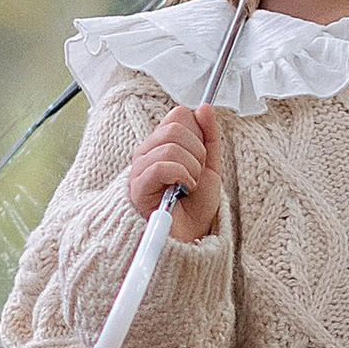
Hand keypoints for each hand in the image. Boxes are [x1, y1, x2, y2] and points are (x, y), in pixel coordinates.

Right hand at [125, 102, 221, 240]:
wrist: (188, 239)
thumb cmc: (193, 207)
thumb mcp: (210, 167)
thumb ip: (209, 137)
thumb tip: (204, 108)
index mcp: (162, 145)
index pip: (179, 115)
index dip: (198, 133)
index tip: (202, 156)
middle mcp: (147, 152)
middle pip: (175, 126)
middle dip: (197, 151)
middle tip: (196, 173)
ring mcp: (140, 168)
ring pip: (170, 145)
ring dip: (191, 167)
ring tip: (189, 184)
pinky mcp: (138, 186)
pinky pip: (161, 165)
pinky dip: (181, 175)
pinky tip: (183, 189)